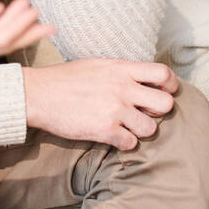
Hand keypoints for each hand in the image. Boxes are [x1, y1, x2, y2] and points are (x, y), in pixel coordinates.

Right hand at [21, 58, 178, 150]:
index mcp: (122, 69)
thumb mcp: (98, 65)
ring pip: (151, 129)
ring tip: (127, 127)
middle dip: (159, 112)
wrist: (38, 94)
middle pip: (166, 104)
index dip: (170, 86)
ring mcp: (115, 110)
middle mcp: (123, 88)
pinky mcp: (104, 130)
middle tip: (145, 113)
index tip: (162, 92)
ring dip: (141, 131)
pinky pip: (130, 144)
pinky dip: (125, 143)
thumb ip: (122, 71)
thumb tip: (141, 79)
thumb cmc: (66, 78)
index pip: (164, 74)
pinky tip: (114, 137)